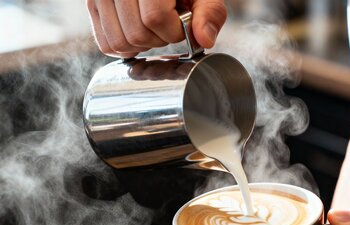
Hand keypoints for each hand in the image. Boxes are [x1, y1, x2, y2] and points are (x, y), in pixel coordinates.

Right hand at [86, 0, 226, 57]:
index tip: (182, 24)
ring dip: (143, 45)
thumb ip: (209, 13)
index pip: (154, 17)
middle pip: (136, 34)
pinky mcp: (92, 3)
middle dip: (160, 39)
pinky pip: (105, 43)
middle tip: (169, 25)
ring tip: (154, 26)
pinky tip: (140, 32)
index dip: (174, 30)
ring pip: (119, 42)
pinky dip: (125, 48)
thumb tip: (204, 40)